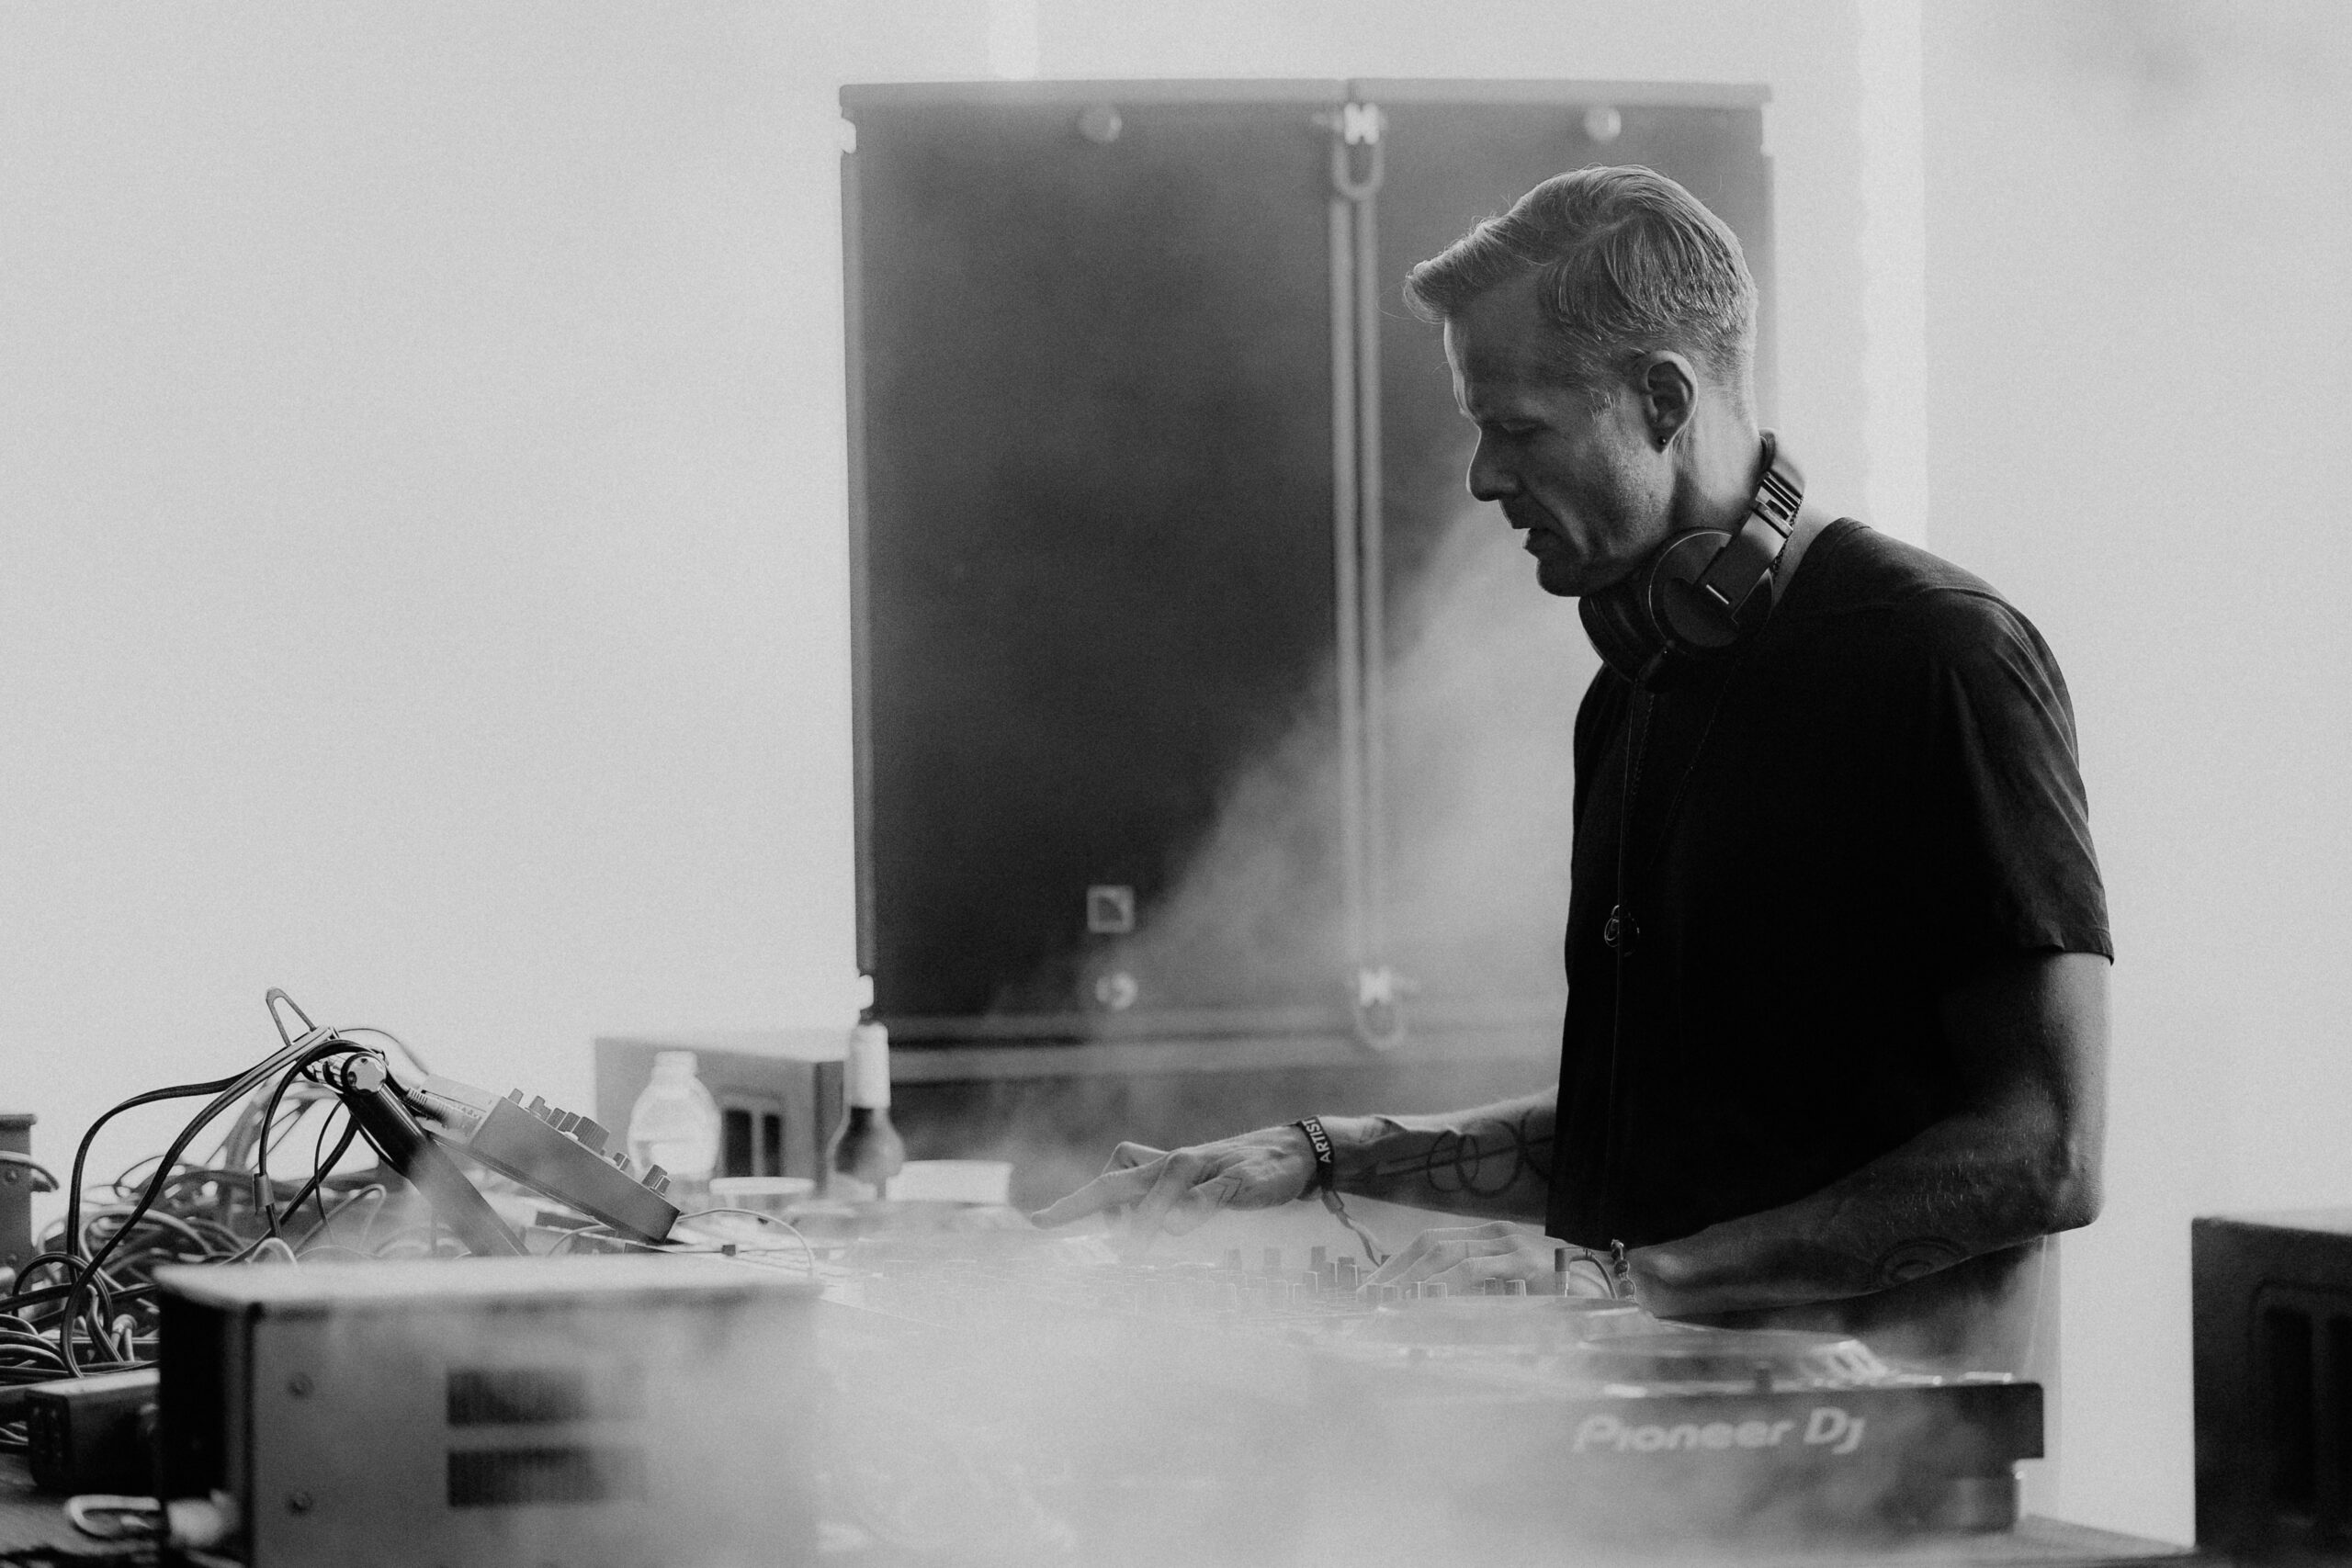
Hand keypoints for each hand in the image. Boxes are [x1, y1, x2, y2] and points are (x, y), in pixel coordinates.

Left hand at [1028, 1128, 1315, 1239]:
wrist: (1290, 1153)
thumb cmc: (1233, 1173)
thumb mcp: (1193, 1188)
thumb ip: (1159, 1205)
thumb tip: (1123, 1236)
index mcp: (1159, 1170)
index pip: (1108, 1181)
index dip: (1074, 1202)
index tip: (1038, 1221)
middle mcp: (1174, 1165)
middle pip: (1119, 1181)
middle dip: (1084, 1204)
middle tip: (1048, 1225)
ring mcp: (1203, 1169)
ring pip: (1161, 1191)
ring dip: (1145, 1221)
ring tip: (1137, 1251)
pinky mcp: (1235, 1179)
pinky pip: (1206, 1196)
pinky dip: (1192, 1211)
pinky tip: (1184, 1227)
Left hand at [1363, 1221, 1613, 1296]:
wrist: (1611, 1290)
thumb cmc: (1558, 1297)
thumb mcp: (1510, 1289)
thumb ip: (1476, 1293)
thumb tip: (1425, 1309)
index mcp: (1489, 1237)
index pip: (1430, 1242)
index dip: (1397, 1263)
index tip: (1369, 1289)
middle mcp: (1497, 1236)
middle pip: (1430, 1246)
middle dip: (1395, 1272)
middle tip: (1367, 1301)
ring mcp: (1512, 1248)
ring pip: (1447, 1257)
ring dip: (1412, 1280)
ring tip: (1387, 1304)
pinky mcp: (1526, 1265)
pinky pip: (1475, 1272)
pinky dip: (1446, 1287)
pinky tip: (1426, 1302)